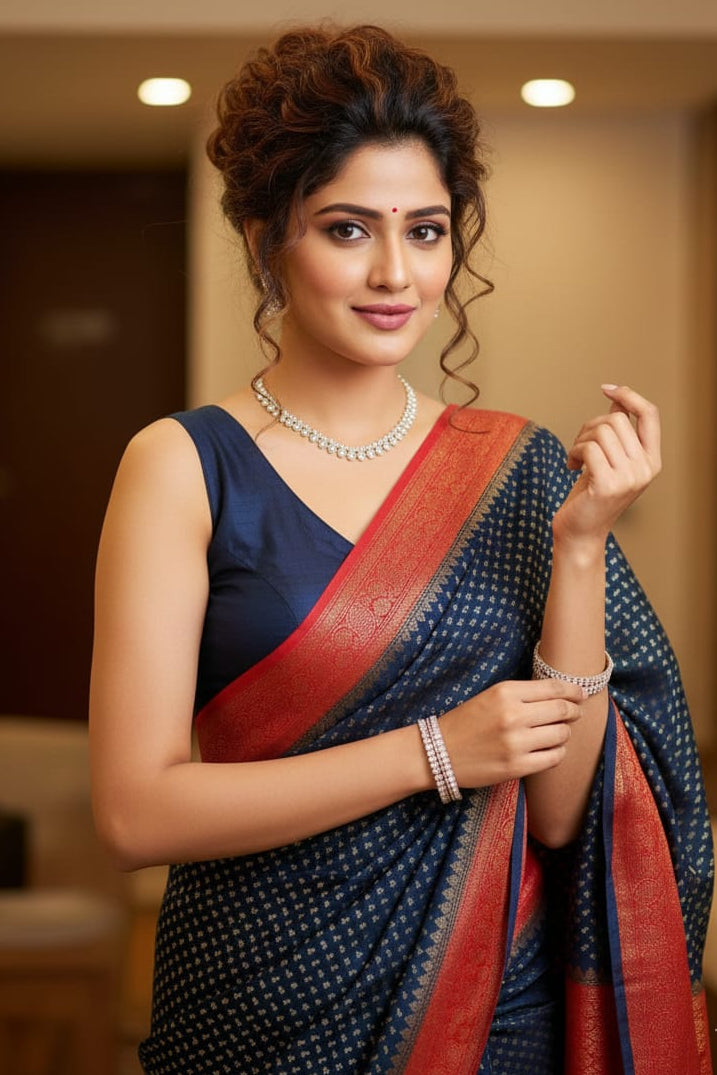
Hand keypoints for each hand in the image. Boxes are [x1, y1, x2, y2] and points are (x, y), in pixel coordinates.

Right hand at [438, 679, 583, 786]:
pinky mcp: (516, 766)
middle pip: (562, 710)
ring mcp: (516, 742)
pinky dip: (557, 752)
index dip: (573, 691)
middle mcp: (513, 715)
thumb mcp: (491, 696)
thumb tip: (563, 697)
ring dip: (564, 733)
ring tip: (556, 733)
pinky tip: (548, 749)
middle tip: (574, 714)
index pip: (553, 688)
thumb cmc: (466, 722)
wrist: (438, 752)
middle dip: (573, 712)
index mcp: (505, 692)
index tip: (580, 694)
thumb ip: (523, 695)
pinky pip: (554, 758)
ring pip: (561, 734)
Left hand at [553, 384, 660, 546]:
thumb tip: (617, 401)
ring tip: (575, 457)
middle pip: (616, 420)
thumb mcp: (610, 460)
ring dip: (580, 440)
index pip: (650, 414)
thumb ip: (618, 435)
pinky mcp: (608, 485)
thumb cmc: (591, 495)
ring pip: (601, 431)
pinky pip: (588, 448)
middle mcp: (646, 469)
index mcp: (652, 461)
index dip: (630, 396)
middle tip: (579, 445)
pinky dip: (574, 452)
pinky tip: (571, 466)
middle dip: (590, 426)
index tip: (607, 389)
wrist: (580, 532)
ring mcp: (629, 478)